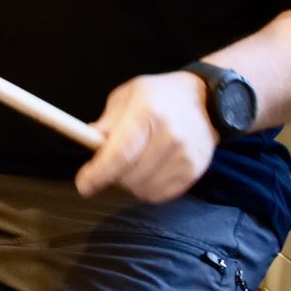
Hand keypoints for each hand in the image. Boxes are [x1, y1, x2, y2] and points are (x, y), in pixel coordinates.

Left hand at [74, 72, 217, 201]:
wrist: (206, 101)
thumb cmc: (159, 96)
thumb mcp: (127, 96)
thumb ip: (107, 121)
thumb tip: (88, 141)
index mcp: (148, 113)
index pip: (120, 154)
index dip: (98, 174)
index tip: (84, 184)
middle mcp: (170, 136)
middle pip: (129, 175)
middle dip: (111, 176)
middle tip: (109, 165)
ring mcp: (185, 156)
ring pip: (143, 189)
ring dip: (129, 183)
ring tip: (131, 164)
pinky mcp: (193, 171)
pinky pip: (160, 195)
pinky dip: (147, 188)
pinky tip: (147, 171)